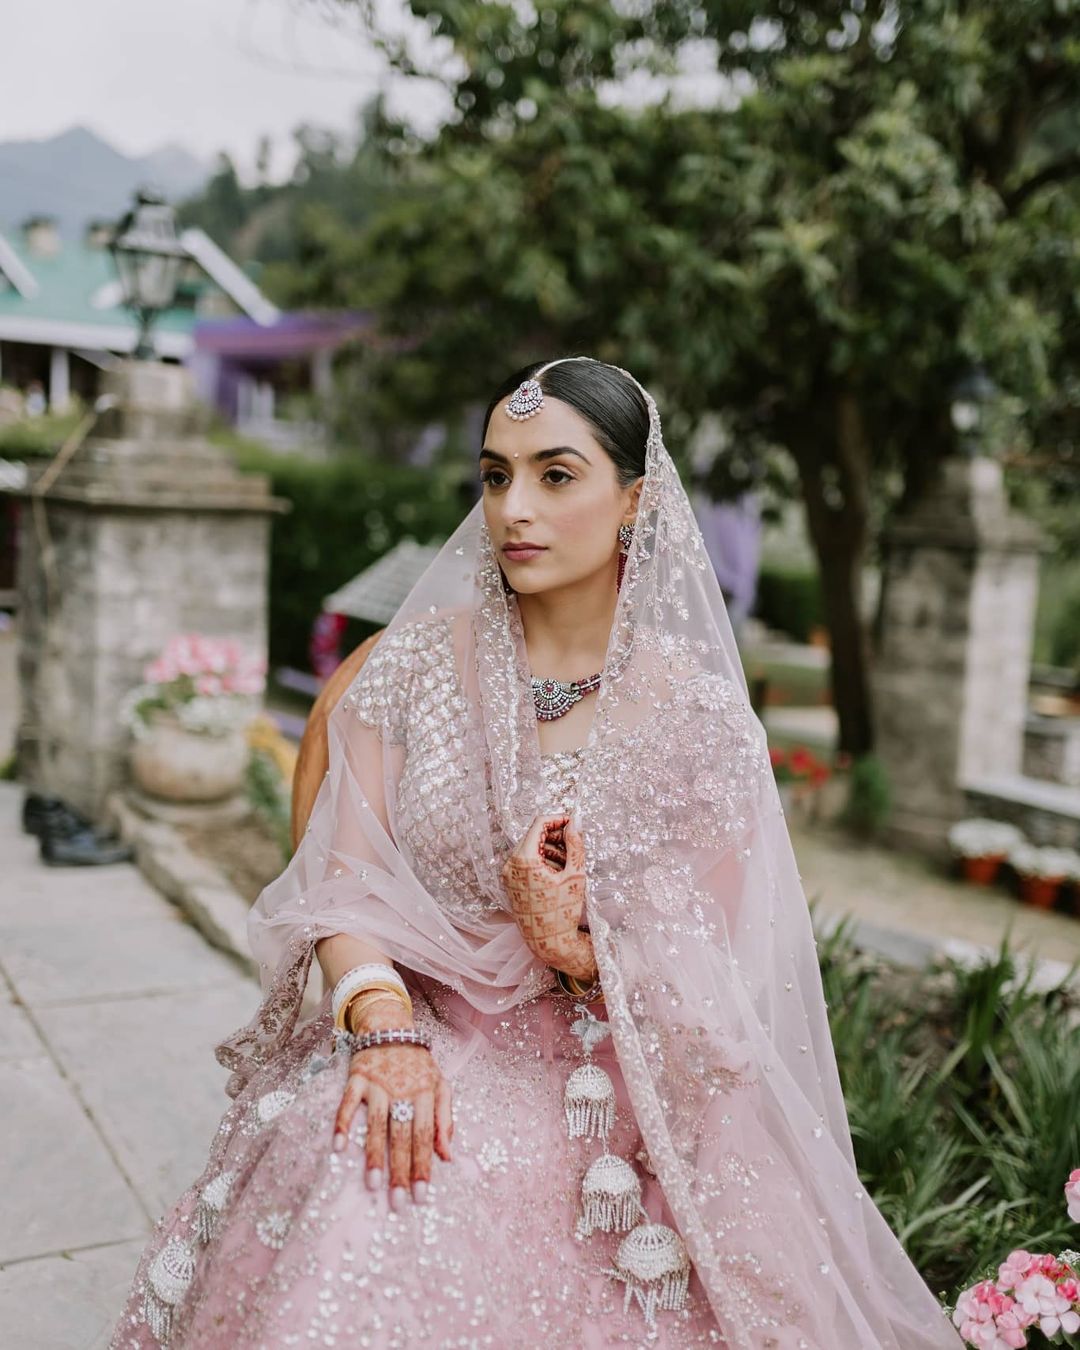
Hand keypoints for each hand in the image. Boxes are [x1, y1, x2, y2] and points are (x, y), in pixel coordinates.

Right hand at [332, 999, 452, 1208]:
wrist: (390, 1026)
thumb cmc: (417, 1064)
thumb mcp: (439, 1085)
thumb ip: (445, 1119)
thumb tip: (447, 1156)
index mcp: (425, 1095)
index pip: (425, 1136)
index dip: (423, 1166)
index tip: (421, 1196)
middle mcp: (402, 1091)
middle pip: (402, 1136)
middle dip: (401, 1170)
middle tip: (398, 1202)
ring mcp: (379, 1084)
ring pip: (376, 1124)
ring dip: (374, 1154)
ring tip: (372, 1184)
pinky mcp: (357, 1077)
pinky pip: (348, 1103)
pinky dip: (343, 1124)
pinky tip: (339, 1148)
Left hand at [501, 812, 595, 979]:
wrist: (548, 941)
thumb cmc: (562, 911)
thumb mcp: (574, 875)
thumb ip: (575, 845)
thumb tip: (576, 822)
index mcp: (523, 859)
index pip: (539, 824)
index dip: (558, 819)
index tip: (574, 822)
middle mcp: (510, 864)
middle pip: (534, 835)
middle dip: (556, 836)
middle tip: (575, 844)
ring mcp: (508, 874)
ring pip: (531, 848)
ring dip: (551, 849)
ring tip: (569, 863)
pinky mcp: (511, 882)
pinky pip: (527, 861)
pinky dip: (543, 861)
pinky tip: (558, 873)